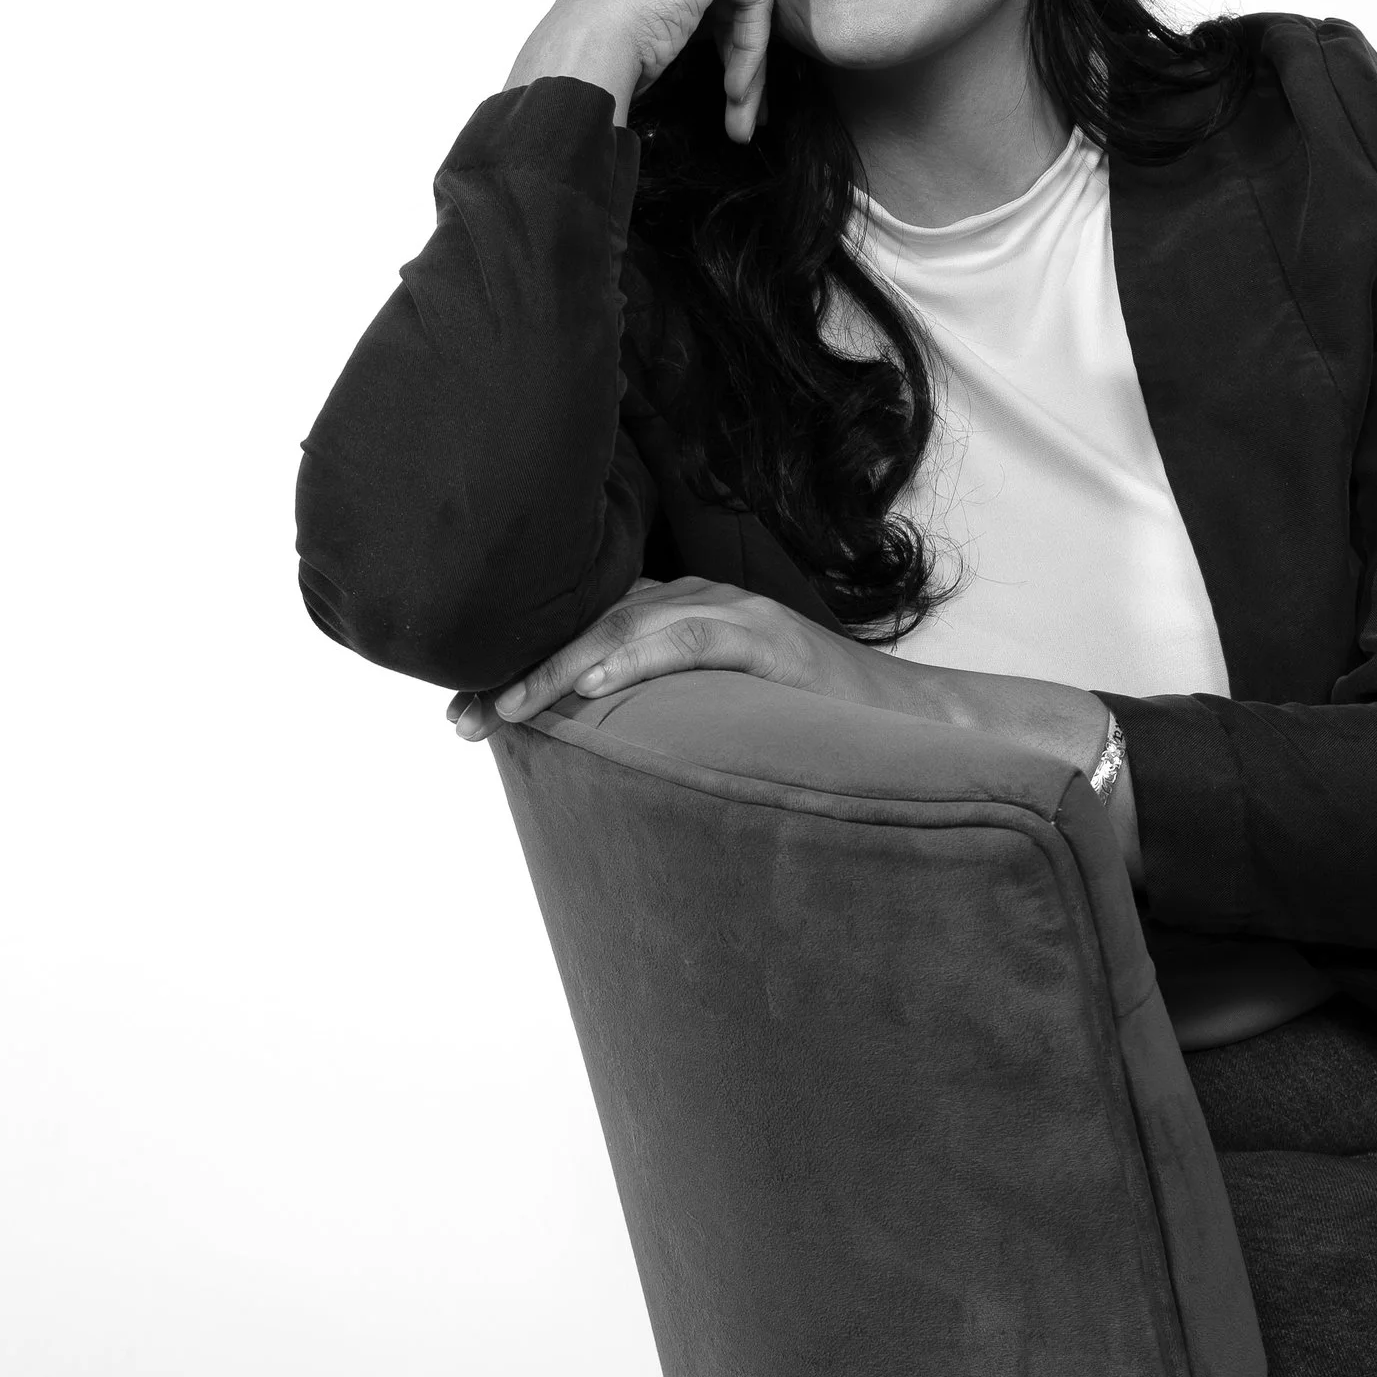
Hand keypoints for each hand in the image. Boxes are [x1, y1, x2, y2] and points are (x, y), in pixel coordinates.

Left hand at [448, 577, 927, 735]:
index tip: (462, 715)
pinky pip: (694, 639)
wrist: (914, 729)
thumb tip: (585, 773)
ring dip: (561, 667)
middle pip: (589, 624)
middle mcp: (700, 603)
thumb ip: (659, 725)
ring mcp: (736, 616)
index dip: (519, 668)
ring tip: (510, 706)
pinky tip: (596, 682)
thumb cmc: (812, 737)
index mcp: (680, 618)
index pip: (581, 631)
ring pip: (629, 625)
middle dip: (521, 671)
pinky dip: (640, 657)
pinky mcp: (772, 639)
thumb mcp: (716, 727)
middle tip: (462, 719)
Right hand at [502, 0, 773, 140]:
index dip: (713, 24)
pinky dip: (750, 48)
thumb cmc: (596, 37)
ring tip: (740, 115)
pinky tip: (736, 89)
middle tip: (737, 98)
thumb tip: (716, 16)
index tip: (720, 71)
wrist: (585, 45)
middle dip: (734, 45)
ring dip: (745, 59)